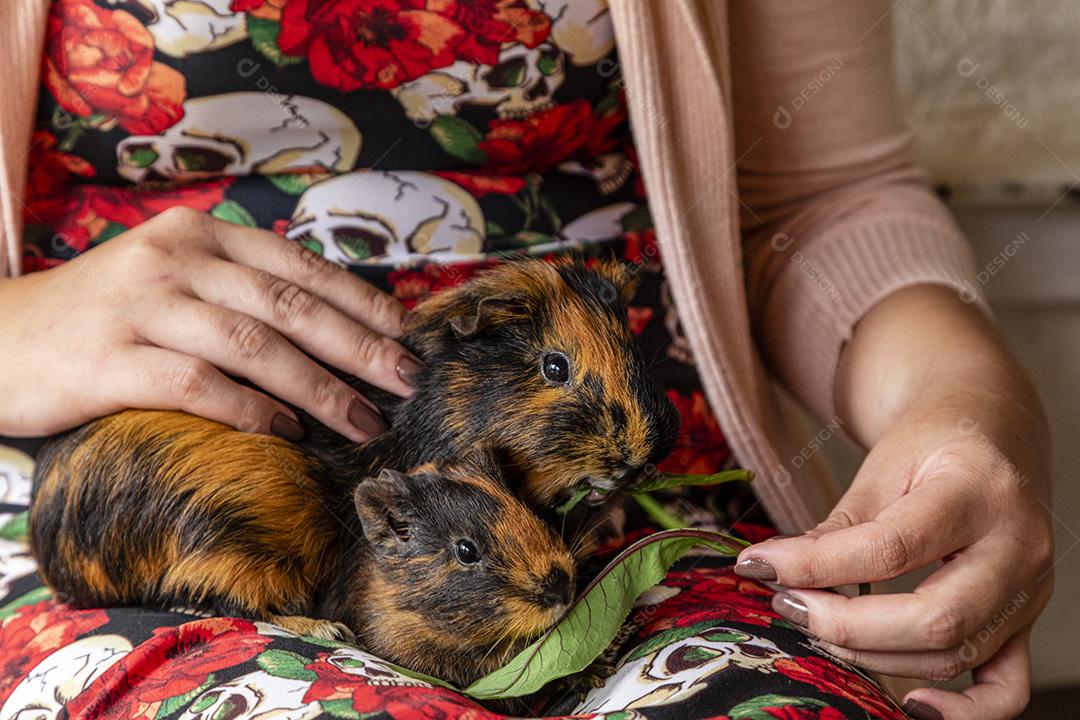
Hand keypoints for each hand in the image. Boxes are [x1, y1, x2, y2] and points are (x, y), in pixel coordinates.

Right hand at [0, 207, 419, 441]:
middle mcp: (175, 259)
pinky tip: (286, 435)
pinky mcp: (109, 359)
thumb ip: (239, 291)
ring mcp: (141, 306)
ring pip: (254, 345)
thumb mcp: (173, 280)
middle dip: (360, 346)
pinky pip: (198, 385)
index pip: (298, 266)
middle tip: (407, 382)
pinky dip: (250, 411)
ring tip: (363, 422)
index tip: (405, 335)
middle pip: (289, 305)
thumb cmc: (103, 316)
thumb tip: (331, 329)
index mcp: (199, 235)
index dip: (359, 301)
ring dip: (320, 388)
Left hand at [735, 286, 1054, 719]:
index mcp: (977, 491)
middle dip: (847, 625)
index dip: (817, 565)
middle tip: (789, 606)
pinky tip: (908, 702)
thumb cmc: (932, 443)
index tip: (760, 566)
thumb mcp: (882, 465)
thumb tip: (780, 573)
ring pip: (955, 653)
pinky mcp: (1026, 620)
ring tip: (819, 628)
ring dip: (875, 655)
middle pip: (935, 618)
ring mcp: (1029, 590)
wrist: (991, 433)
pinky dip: (961, 710)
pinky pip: (1005, 687)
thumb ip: (840, 525)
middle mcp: (1017, 547)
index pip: (892, 547)